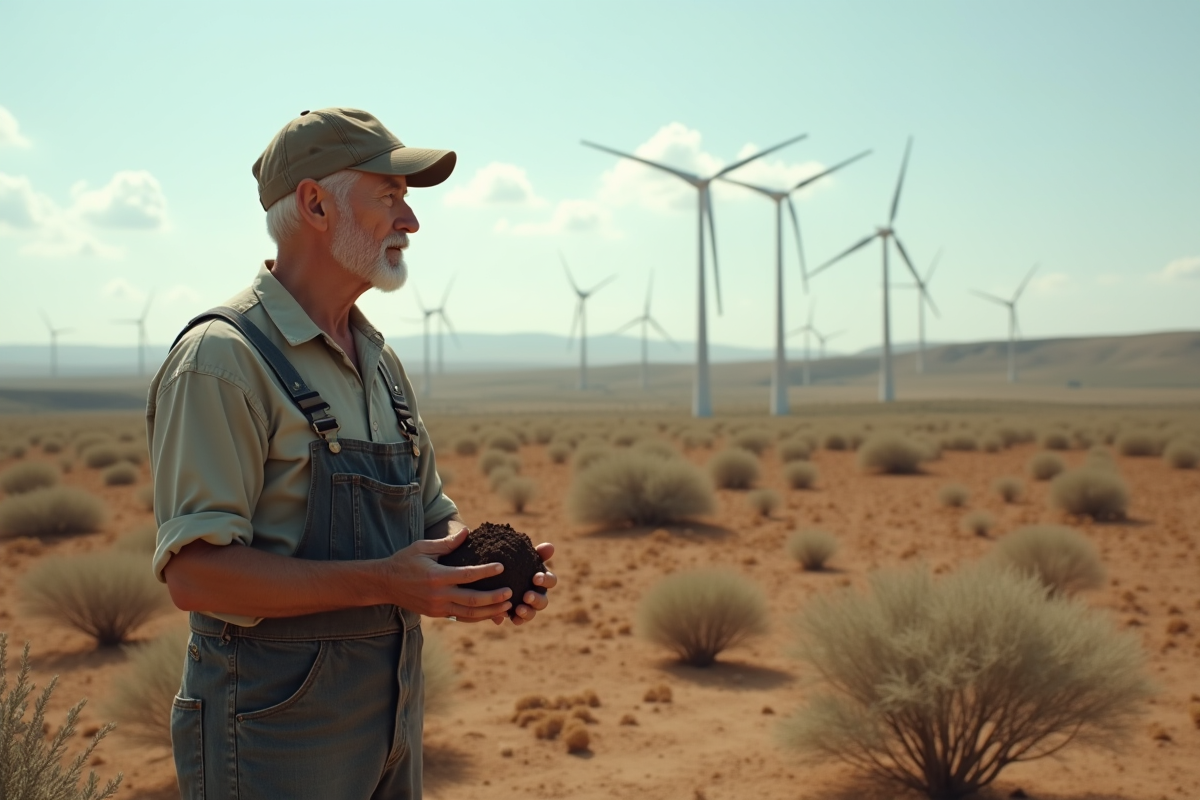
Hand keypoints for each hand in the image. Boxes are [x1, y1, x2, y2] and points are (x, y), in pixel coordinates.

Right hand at [381, 528, 511, 620]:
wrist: (384, 584)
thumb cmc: (404, 561)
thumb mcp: (423, 547)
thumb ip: (446, 543)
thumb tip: (466, 532)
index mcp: (437, 577)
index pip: (467, 576)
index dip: (486, 572)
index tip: (501, 567)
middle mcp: (439, 595)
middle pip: (472, 600)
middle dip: (494, 598)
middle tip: (511, 593)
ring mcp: (438, 607)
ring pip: (469, 614)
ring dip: (490, 612)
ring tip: (507, 607)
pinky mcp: (437, 614)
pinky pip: (461, 618)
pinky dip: (477, 617)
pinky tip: (491, 614)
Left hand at [511, 542, 556, 625]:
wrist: (496, 573)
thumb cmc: (514, 562)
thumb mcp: (523, 556)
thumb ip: (537, 552)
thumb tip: (550, 546)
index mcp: (543, 579)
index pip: (551, 581)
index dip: (545, 580)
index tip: (535, 577)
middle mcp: (538, 595)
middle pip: (543, 601)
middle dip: (536, 599)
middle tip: (527, 596)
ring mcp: (528, 606)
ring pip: (532, 613)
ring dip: (528, 612)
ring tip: (519, 609)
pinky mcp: (516, 614)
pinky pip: (519, 620)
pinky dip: (517, 619)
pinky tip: (511, 617)